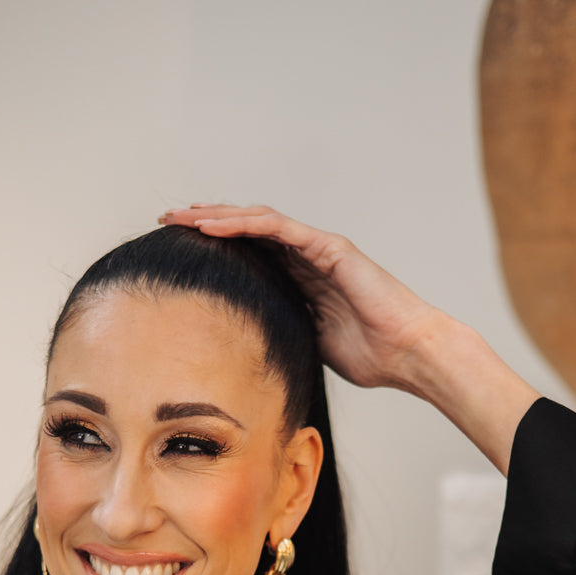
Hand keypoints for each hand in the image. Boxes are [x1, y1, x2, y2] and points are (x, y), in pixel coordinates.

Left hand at [158, 201, 539, 472]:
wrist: (408, 353)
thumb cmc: (370, 356)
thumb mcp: (309, 344)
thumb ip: (283, 332)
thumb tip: (248, 350)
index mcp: (301, 279)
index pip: (249, 254)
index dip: (215, 248)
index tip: (178, 251)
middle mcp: (307, 257)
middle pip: (248, 230)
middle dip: (206, 222)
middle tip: (168, 220)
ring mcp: (318, 249)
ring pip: (258, 221)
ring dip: (217, 216)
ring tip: (182, 216)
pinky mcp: (330, 248)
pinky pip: (279, 229)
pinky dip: (245, 225)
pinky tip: (213, 225)